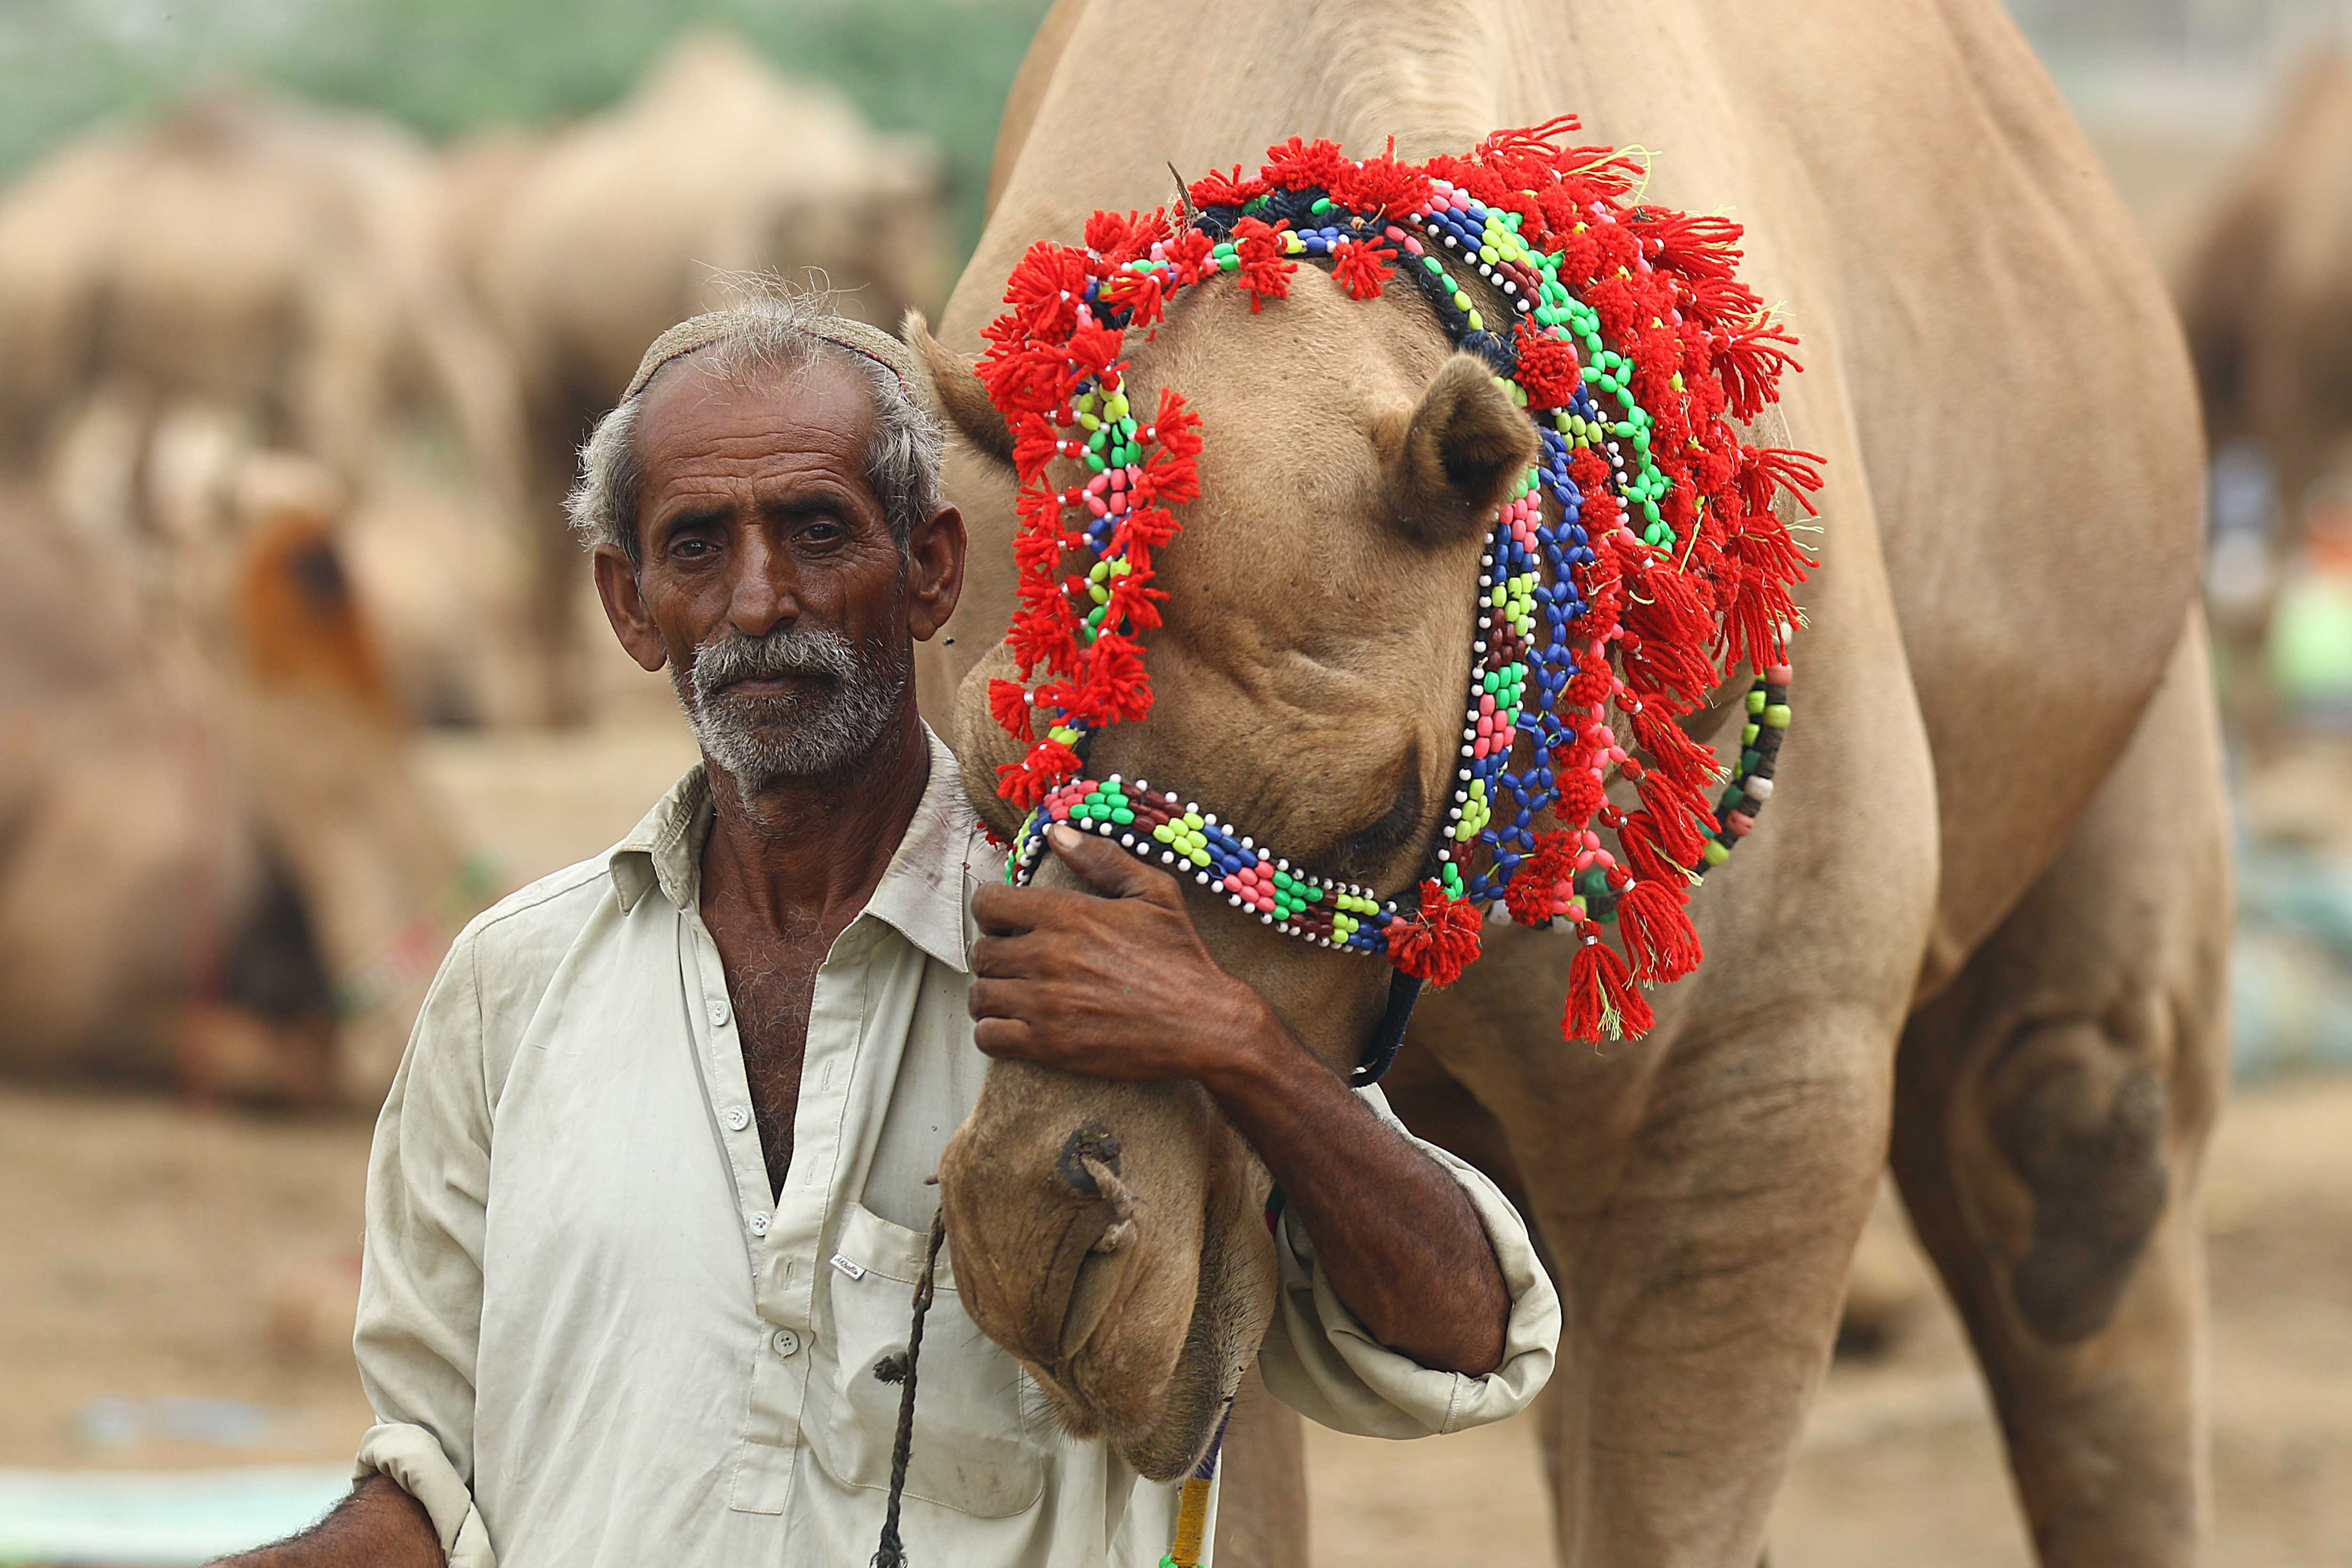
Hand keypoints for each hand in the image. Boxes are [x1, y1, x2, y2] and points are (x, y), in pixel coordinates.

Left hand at [968, 824, 1274, 1086]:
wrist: (1203, 1025)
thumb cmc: (1180, 957)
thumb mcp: (1154, 893)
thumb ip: (1102, 858)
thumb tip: (1057, 832)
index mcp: (1068, 915)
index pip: (988, 904)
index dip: (993, 910)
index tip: (1009, 921)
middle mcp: (1048, 956)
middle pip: (982, 953)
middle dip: (996, 954)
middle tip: (1018, 960)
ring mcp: (1045, 1004)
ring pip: (980, 996)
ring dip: (993, 994)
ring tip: (1015, 994)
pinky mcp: (1049, 1045)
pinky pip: (989, 1037)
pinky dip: (995, 1031)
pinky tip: (1017, 1024)